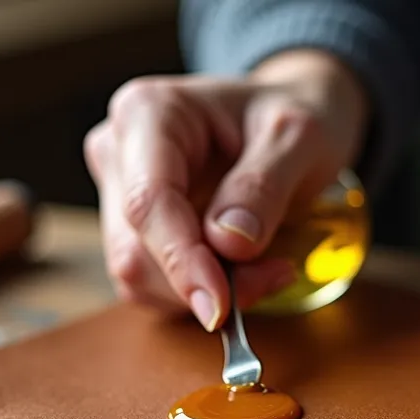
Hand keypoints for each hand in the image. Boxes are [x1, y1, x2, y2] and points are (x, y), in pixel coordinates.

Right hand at [84, 50, 368, 328]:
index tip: (221, 305)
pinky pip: (154, 286)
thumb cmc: (293, 116)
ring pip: (140, 276)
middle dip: (203, 280)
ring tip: (272, 268)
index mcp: (149, 112)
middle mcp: (120, 151)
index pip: (147, 201)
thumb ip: (263, 187)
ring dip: (206, 291)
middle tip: (275, 275)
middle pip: (136, 247)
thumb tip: (228, 243)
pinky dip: (202, 292)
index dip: (181, 259)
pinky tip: (250, 272)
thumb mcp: (298, 139)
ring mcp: (121, 193)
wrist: (293, 117)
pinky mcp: (136, 231)